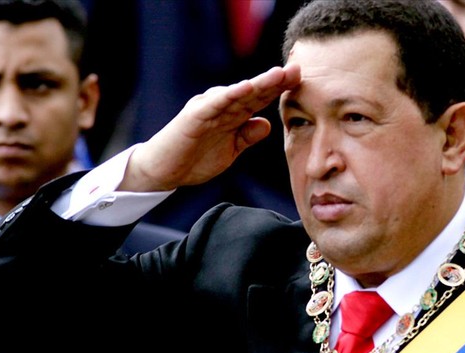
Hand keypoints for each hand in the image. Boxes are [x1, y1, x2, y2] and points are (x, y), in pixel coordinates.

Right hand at [120, 64, 301, 191]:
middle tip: (297, 69)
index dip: (280, 90)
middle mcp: (223, 106)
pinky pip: (215, 103)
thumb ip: (247, 136)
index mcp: (233, 114)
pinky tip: (246, 88)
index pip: (260, 99)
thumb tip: (266, 124)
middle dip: (275, 81)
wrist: (164, 170)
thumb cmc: (195, 158)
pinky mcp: (195, 115)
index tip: (301, 81)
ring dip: (258, 83)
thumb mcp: (231, 150)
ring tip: (278, 75)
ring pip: (238, 93)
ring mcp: (209, 108)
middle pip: (253, 92)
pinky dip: (230, 95)